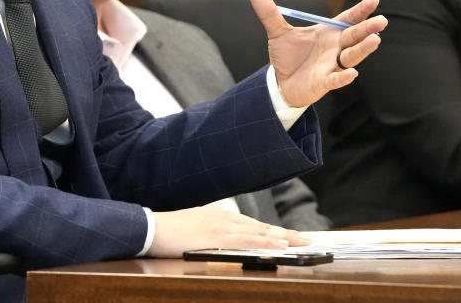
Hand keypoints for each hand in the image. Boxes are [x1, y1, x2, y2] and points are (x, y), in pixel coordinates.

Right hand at [148, 205, 310, 257]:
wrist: (152, 227)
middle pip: (261, 227)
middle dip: (286, 233)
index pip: (253, 225)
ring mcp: (222, 227)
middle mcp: (224, 219)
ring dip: (282, 237)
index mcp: (220, 217)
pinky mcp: (216, 237)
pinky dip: (265, 242)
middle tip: (308, 238)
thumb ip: (211, 233)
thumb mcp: (194, 229)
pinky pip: (246, 241)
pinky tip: (279, 245)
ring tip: (302, 241)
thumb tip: (223, 242)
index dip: (273, 230)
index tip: (291, 235)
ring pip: (259, 232)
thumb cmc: (170, 230)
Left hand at [248, 0, 386, 107]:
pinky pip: (336, 80)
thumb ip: (269, 14)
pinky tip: (352, 73)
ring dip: (362, 50)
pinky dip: (343, 77)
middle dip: (367, 29)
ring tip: (375, 40)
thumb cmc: (287, 56)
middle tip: (382, 21)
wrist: (280, 82)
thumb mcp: (277, 33)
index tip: (374, 0)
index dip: (360, 11)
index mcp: (328, 33)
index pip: (347, 20)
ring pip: (350, 57)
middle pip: (354, 37)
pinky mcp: (324, 82)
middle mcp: (334, 48)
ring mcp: (331, 66)